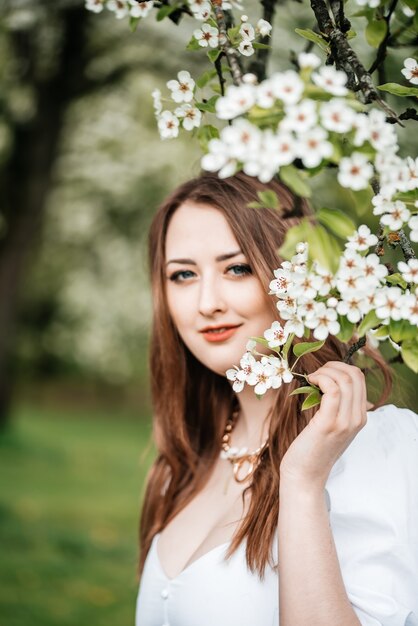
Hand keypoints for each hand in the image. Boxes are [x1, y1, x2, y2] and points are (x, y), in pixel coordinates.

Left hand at [279, 361, 367, 490]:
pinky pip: (333, 390)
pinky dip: (321, 379)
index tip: (322, 372)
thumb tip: (327, 383)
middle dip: (333, 366)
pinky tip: (310, 382)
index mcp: (359, 417)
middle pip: (355, 375)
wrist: (305, 474)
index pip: (359, 379)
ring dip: (325, 371)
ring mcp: (345, 422)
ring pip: (345, 380)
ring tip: (311, 379)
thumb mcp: (331, 425)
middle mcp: (357, 418)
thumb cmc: (312, 448)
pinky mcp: (329, 424)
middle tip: (316, 374)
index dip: (340, 368)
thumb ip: (335, 407)